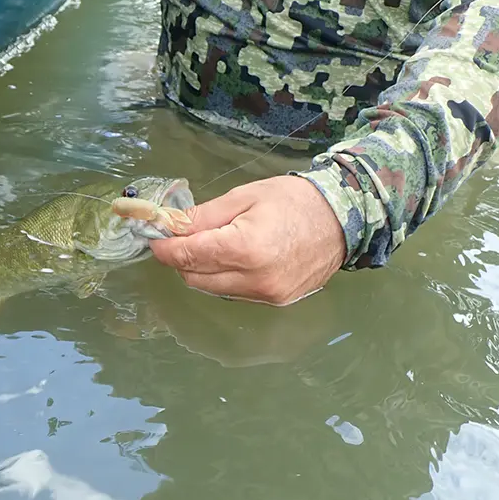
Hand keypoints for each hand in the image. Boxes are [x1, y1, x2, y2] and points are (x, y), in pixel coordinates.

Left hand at [148, 175, 346, 304]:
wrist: (343, 218)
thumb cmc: (293, 200)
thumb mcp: (244, 197)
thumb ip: (203, 217)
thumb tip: (167, 227)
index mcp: (245, 248)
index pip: (187, 256)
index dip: (165, 247)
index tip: (155, 237)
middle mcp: (254, 279)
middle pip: (194, 277)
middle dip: (181, 259)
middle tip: (183, 237)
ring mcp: (266, 295)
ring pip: (211, 288)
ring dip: (202, 270)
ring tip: (212, 245)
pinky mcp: (275, 302)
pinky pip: (233, 293)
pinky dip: (224, 278)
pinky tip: (234, 258)